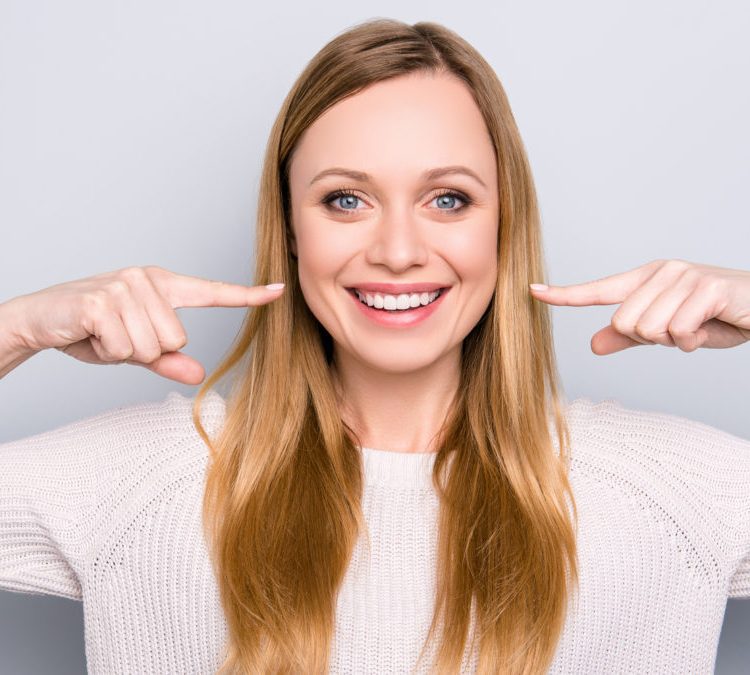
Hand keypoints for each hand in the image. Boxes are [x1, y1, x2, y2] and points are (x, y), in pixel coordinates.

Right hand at [6, 266, 285, 382]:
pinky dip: (107, 351)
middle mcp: (147, 279)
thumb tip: (199, 374)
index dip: (247, 295)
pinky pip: (125, 347)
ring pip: (152, 346)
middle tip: (117, 336)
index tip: (279, 290)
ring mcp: (125, 286)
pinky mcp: (103, 301)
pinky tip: (90, 334)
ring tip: (103, 334)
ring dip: (124, 351)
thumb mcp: (136, 349)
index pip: (212, 292)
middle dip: (146, 350)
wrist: (40, 319)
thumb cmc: (92, 331)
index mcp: (162, 285)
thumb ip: (168, 360)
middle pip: (178, 339)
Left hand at [529, 259, 749, 354]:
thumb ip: (630, 338)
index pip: (598, 290)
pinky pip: (678, 329)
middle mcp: (661, 273)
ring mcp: (684, 276)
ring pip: (649, 328)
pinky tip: (709, 328)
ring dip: (675, 341)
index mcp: (646, 280)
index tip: (533, 291)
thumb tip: (593, 344)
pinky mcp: (706, 288)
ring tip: (696, 327)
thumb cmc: (715, 318)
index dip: (564, 294)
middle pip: (624, 323)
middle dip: (652, 339)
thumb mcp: (667, 333)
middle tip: (680, 331)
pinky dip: (693, 341)